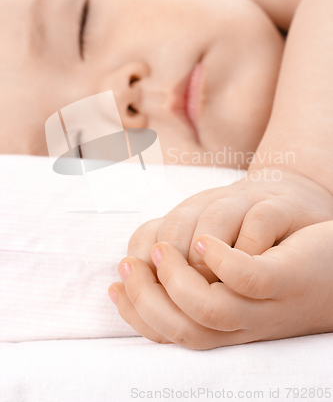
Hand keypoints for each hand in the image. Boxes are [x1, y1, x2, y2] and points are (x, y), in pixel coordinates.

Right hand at [108, 220, 332, 349]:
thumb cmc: (278, 270)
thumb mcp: (233, 286)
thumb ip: (195, 285)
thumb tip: (148, 268)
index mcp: (225, 328)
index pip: (170, 333)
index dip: (135, 313)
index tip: (114, 285)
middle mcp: (242, 324)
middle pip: (184, 329)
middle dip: (145, 298)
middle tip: (128, 267)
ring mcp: (266, 304)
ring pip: (211, 309)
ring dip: (177, 278)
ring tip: (163, 250)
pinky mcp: (286, 276)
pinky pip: (249, 278)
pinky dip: (221, 261)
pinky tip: (206, 242)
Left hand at [127, 168, 332, 281]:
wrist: (291, 204)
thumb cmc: (241, 237)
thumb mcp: (200, 250)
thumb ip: (168, 270)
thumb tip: (130, 298)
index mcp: (185, 216)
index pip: (147, 235)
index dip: (141, 268)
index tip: (147, 295)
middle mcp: (209, 204)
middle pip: (175, 226)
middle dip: (171, 268)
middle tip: (180, 297)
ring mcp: (244, 201)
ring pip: (214, 218)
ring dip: (207, 259)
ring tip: (210, 286)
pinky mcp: (278, 205)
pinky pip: (260, 220)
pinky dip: (250, 247)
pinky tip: (247, 267)